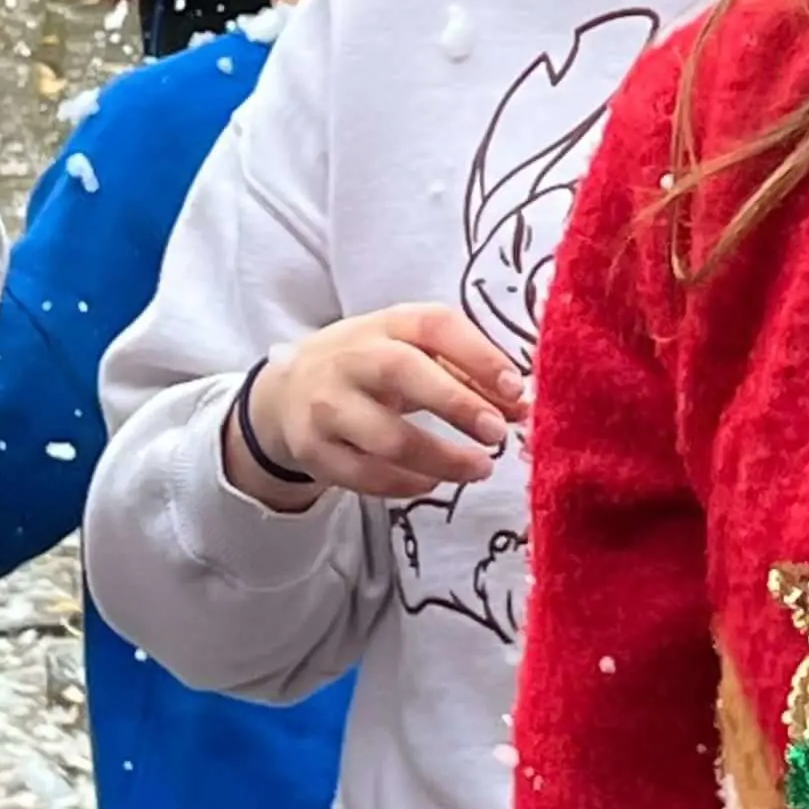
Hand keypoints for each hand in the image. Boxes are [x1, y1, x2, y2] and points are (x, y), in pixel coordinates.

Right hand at [229, 303, 526, 508]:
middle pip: (403, 372)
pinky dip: (407, 484)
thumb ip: (466, 371)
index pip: (434, 325)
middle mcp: (351, 358)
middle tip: (497, 432)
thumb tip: (520, 405)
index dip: (478, 354)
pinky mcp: (314, 451)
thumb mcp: (411, 350)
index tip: (516, 387)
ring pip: (387, 438)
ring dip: (442, 459)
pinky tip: (434, 481)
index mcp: (386, 323)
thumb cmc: (371, 366)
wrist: (287, 391)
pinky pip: (367, 477)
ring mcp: (328, 406)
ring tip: (480, 467)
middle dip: (456, 403)